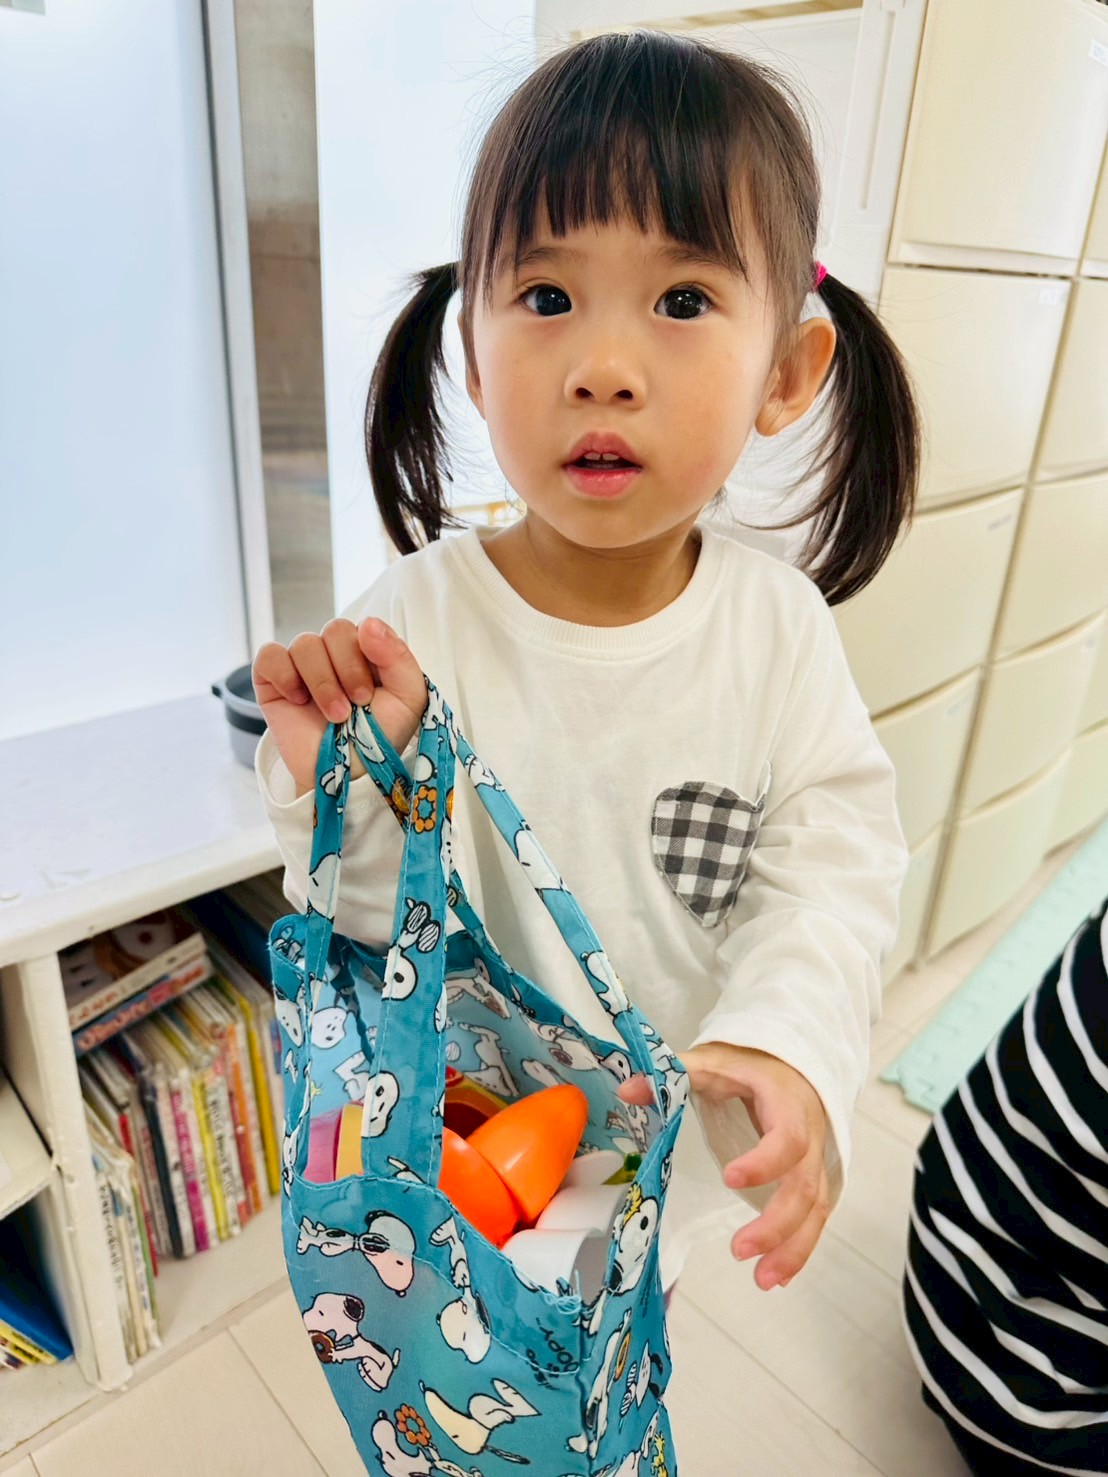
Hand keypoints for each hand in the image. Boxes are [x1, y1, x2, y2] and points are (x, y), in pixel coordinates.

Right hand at [252, 618, 425, 795]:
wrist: (347, 776)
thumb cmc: (380, 738)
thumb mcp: (407, 698)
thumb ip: (398, 656)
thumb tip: (368, 624)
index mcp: (367, 652)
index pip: (363, 626)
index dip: (367, 654)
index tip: (370, 693)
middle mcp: (334, 654)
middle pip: (334, 629)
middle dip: (347, 670)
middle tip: (355, 706)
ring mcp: (302, 667)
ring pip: (304, 644)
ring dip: (322, 682)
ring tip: (334, 715)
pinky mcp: (272, 682)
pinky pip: (269, 656)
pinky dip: (284, 675)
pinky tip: (297, 699)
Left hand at [618, 1042, 829, 1290]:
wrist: (792, 1066)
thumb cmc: (751, 1067)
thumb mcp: (714, 1062)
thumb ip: (676, 1074)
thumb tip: (628, 1092)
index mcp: (788, 1105)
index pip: (788, 1138)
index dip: (765, 1162)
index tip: (729, 1178)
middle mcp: (811, 1137)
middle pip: (805, 1187)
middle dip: (776, 1224)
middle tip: (738, 1250)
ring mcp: (815, 1162)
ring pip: (816, 1210)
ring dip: (792, 1248)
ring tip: (763, 1280)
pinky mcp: (812, 1180)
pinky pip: (815, 1218)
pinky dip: (800, 1248)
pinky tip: (777, 1276)